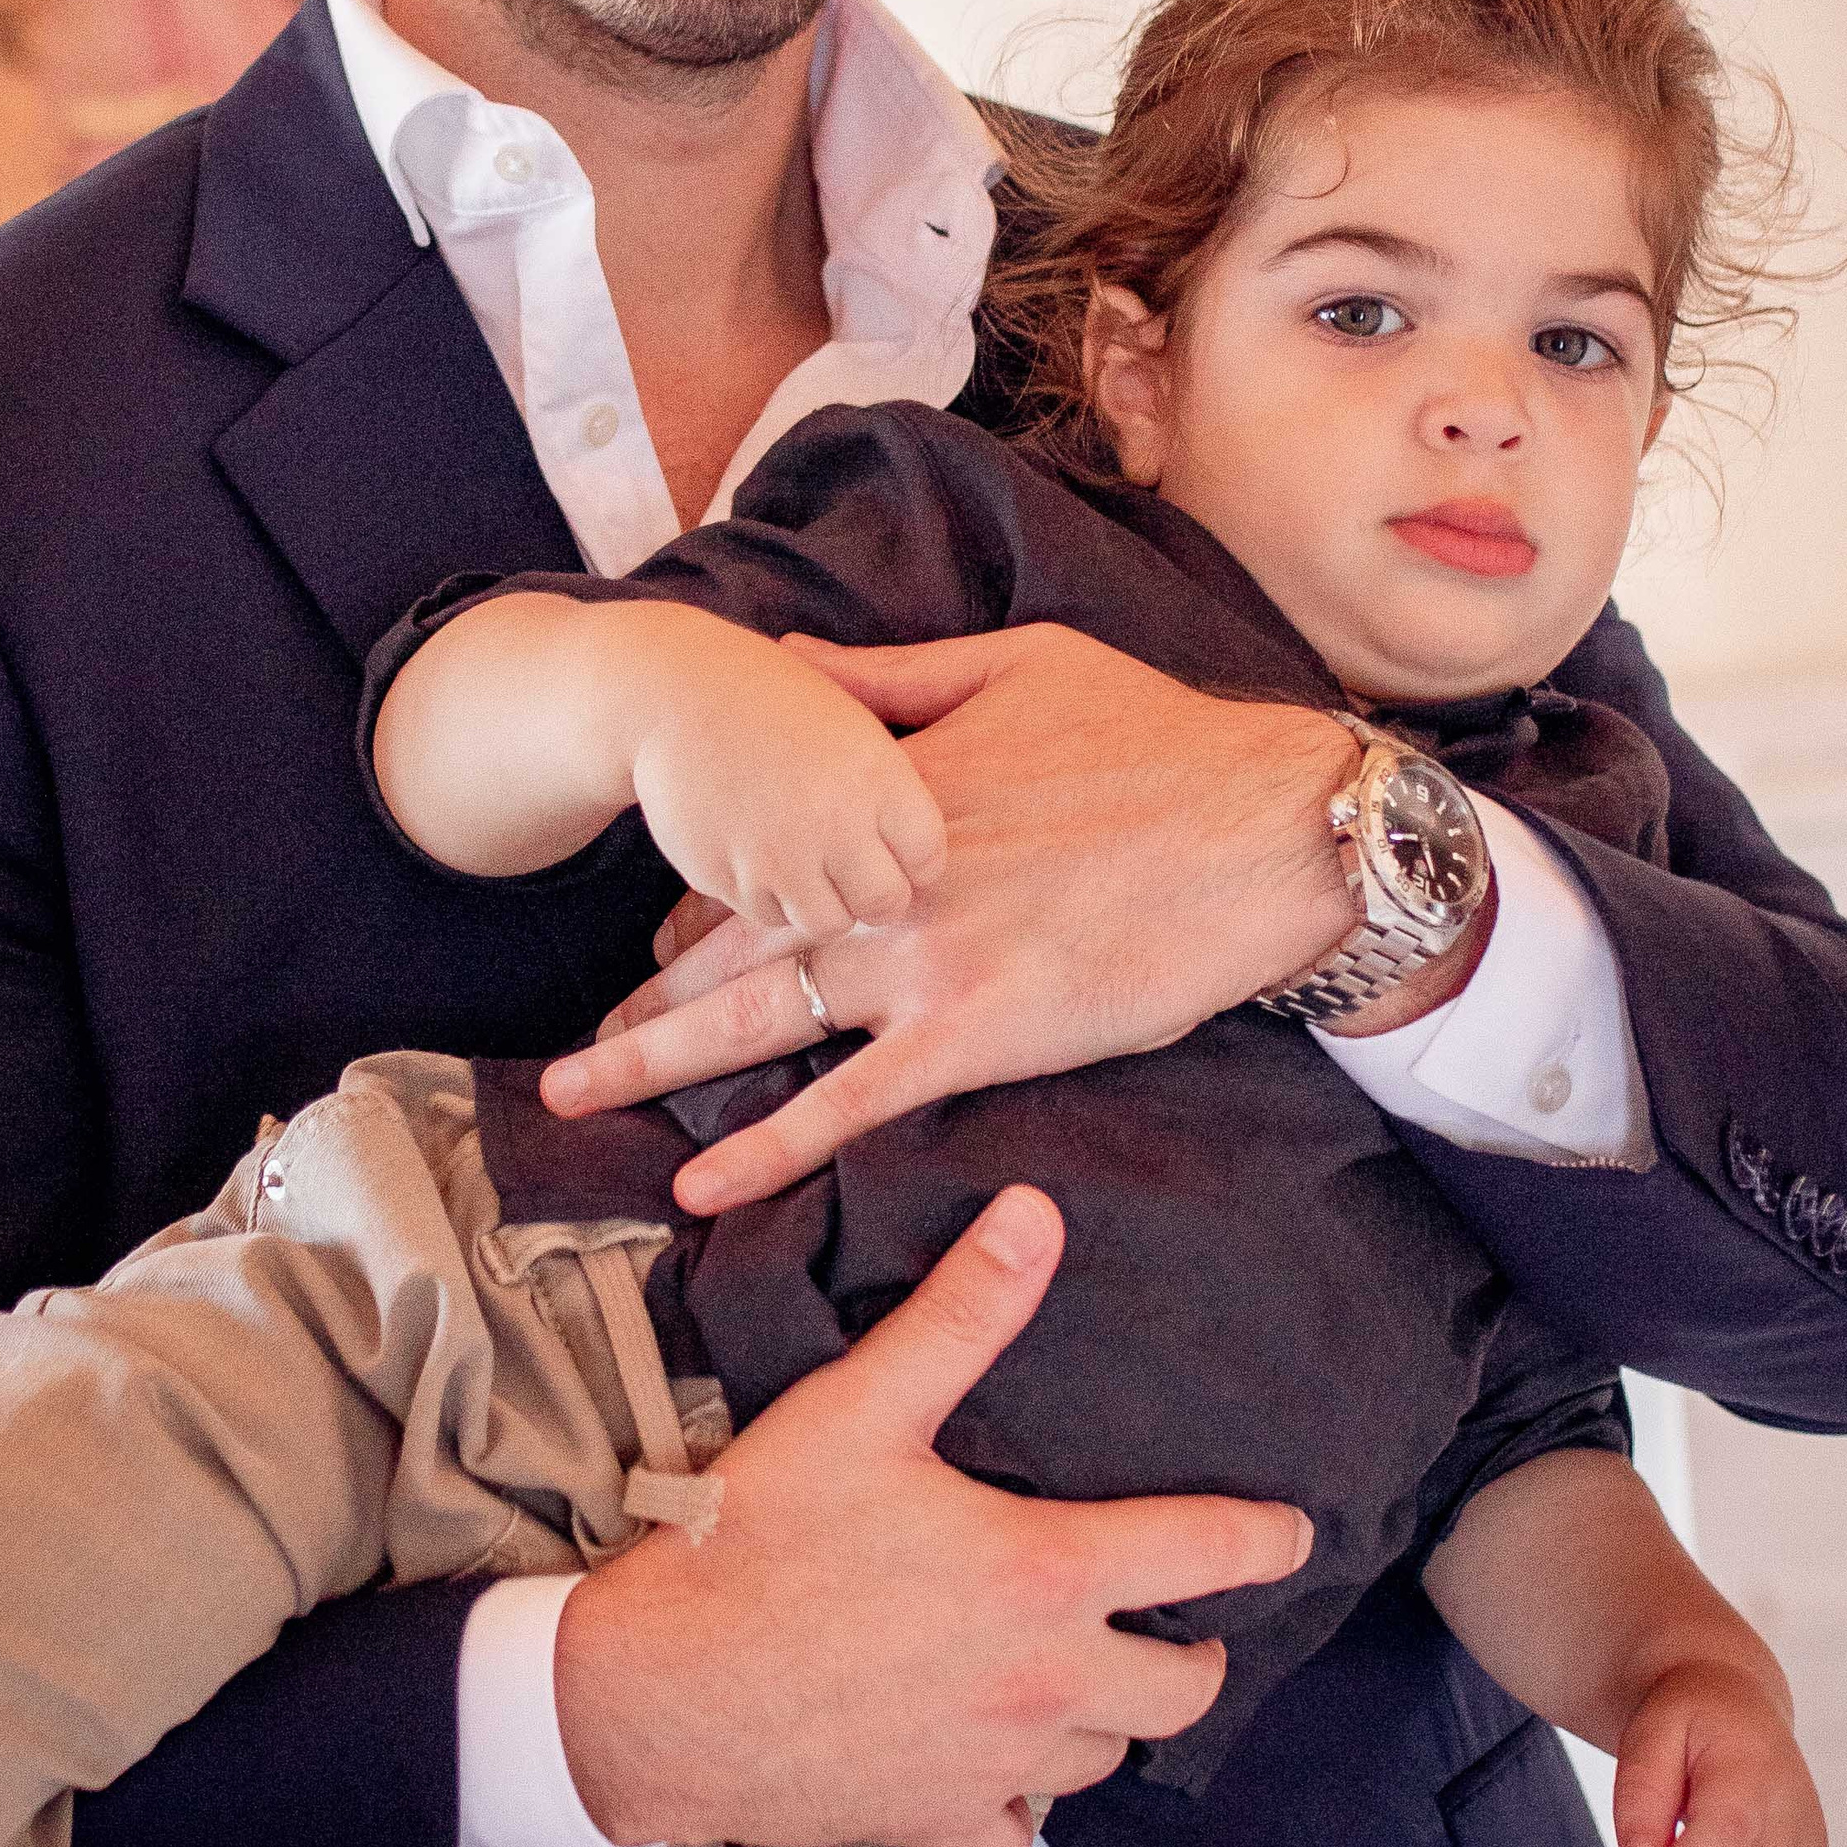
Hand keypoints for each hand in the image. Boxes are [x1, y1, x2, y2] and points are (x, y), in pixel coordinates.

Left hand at [542, 625, 1361, 1212]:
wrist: (1271, 826)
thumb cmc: (1158, 735)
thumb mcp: (1011, 662)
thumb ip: (887, 675)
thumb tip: (788, 661)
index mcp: (888, 793)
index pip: (759, 855)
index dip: (698, 909)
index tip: (658, 949)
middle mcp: (884, 882)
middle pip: (730, 949)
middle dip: (644, 1002)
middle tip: (575, 1051)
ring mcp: (925, 963)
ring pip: (759, 1025)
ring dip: (655, 1065)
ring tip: (577, 1098)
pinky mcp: (979, 1036)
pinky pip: (848, 1106)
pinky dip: (767, 1149)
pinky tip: (699, 1185)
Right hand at [551, 1185, 1311, 1846]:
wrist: (655, 1696)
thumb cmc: (757, 1540)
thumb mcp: (861, 1404)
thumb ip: (961, 1311)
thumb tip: (1036, 1213)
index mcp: (1044, 1575)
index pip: (1202, 1556)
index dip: (1262, 1539)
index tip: (1295, 1533)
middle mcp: (1043, 1684)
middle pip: (1180, 1689)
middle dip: (1197, 1653)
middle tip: (1187, 1622)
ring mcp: (992, 1766)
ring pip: (1103, 1760)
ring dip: (1110, 1717)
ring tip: (1091, 1675)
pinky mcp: (930, 1821)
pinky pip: (1015, 1831)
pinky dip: (1021, 1799)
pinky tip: (997, 1761)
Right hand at [628, 624, 946, 943]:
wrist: (674, 695)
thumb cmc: (773, 700)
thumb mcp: (852, 719)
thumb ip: (892, 789)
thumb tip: (926, 861)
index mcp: (878, 777)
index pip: (928, 859)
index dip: (916, 859)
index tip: (899, 851)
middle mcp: (833, 824)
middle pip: (884, 905)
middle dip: (876, 896)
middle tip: (858, 874)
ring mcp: (778, 857)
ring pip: (826, 924)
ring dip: (823, 902)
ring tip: (806, 861)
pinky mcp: (727, 879)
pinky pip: (767, 915)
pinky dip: (769, 897)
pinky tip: (759, 853)